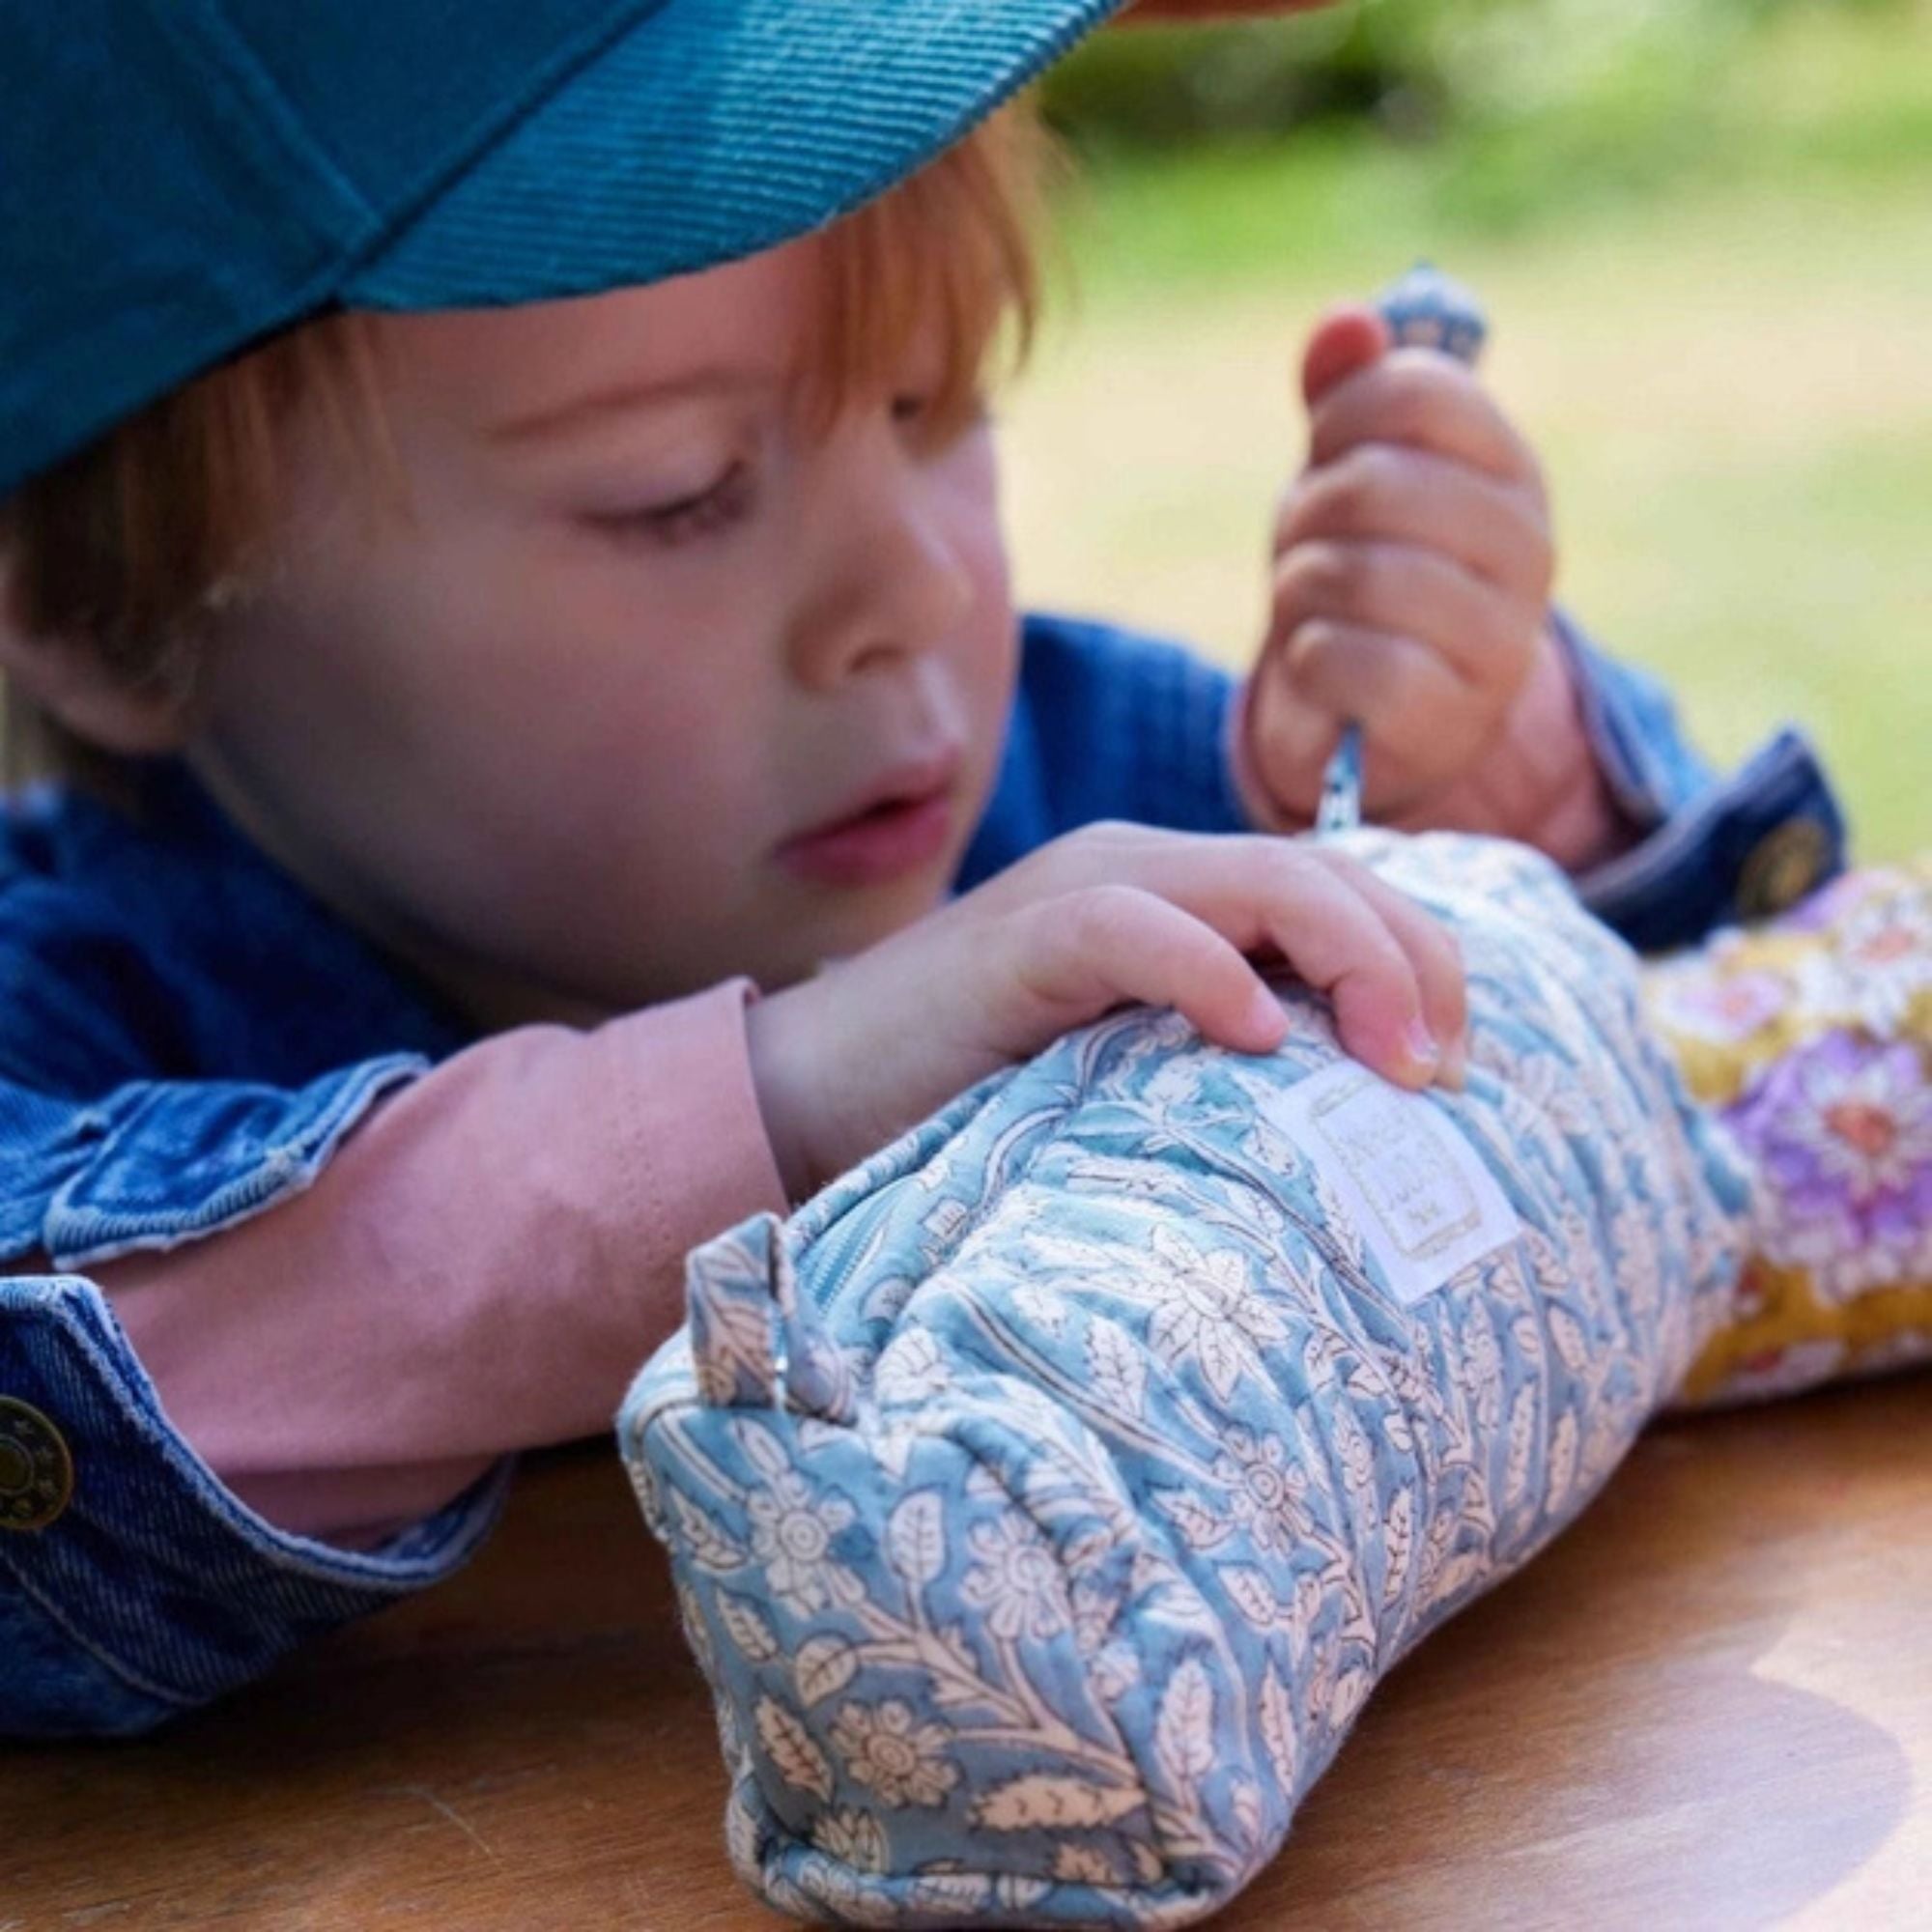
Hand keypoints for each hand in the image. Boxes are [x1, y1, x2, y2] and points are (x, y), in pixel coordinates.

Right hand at [745, 822, 1466, 1198]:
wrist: (805, 1103)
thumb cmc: (970, 1112)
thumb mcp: (1130, 1086)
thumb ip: (1220, 1075)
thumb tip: (1352, 1145)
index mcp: (1178, 899)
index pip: (1339, 890)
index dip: (1421, 963)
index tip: (1455, 1076)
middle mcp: (1141, 873)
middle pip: (1327, 872)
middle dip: (1413, 961)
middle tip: (1444, 1075)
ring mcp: (1080, 894)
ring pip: (1261, 880)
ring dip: (1352, 960)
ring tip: (1392, 1061)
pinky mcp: (1018, 941)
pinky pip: (1134, 927)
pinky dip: (1209, 973)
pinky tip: (1255, 1043)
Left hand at [1241, 307, 1620, 861]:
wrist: (1371, 716)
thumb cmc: (1362, 572)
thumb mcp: (1348, 472)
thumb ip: (1346, 393)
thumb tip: (1346, 321)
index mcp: (1511, 471)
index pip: (1423, 394)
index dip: (1342, 415)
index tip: (1324, 452)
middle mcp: (1528, 550)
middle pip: (1377, 486)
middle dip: (1308, 513)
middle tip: (1306, 544)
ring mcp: (1499, 640)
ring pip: (1354, 574)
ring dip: (1299, 589)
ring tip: (1314, 607)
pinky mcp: (1450, 716)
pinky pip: (1348, 660)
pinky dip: (1308, 659)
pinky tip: (1323, 665)